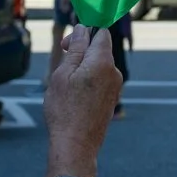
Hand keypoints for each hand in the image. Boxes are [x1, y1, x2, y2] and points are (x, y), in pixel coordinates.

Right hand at [43, 25, 121, 176]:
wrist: (75, 146)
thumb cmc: (65, 110)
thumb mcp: (63, 74)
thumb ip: (76, 49)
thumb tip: (82, 29)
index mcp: (103, 62)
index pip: (100, 33)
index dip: (83, 33)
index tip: (66, 46)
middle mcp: (114, 73)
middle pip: (99, 50)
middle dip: (81, 53)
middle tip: (61, 67)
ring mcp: (115, 88)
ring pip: (98, 67)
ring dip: (83, 69)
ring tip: (65, 87)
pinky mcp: (111, 100)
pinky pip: (100, 82)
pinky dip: (88, 83)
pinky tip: (74, 98)